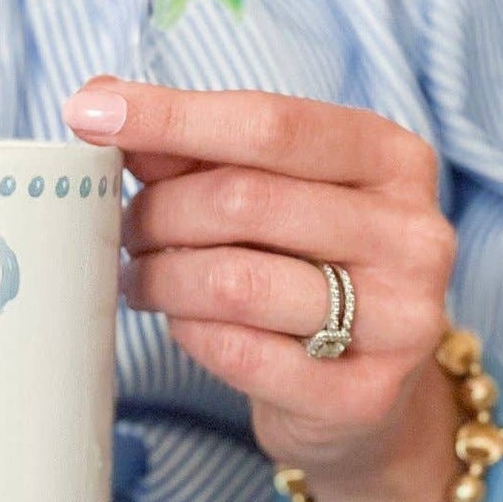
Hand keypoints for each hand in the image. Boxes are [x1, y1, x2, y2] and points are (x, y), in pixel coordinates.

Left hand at [63, 78, 457, 493]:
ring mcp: (400, 320)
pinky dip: (189, 332)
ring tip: (142, 279)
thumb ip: (195, 150)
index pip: (272, 123)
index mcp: (394, 159)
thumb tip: (101, 105)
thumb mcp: (270, 192)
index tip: (87, 114)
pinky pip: (237, 352)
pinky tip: (184, 323)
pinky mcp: (363, 395)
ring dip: (161, 277)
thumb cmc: (306, 270)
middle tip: (126, 230)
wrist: (362, 396)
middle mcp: (415, 234)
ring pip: (234, 281)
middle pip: (244, 200)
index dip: (173, 116)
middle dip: (158, 212)